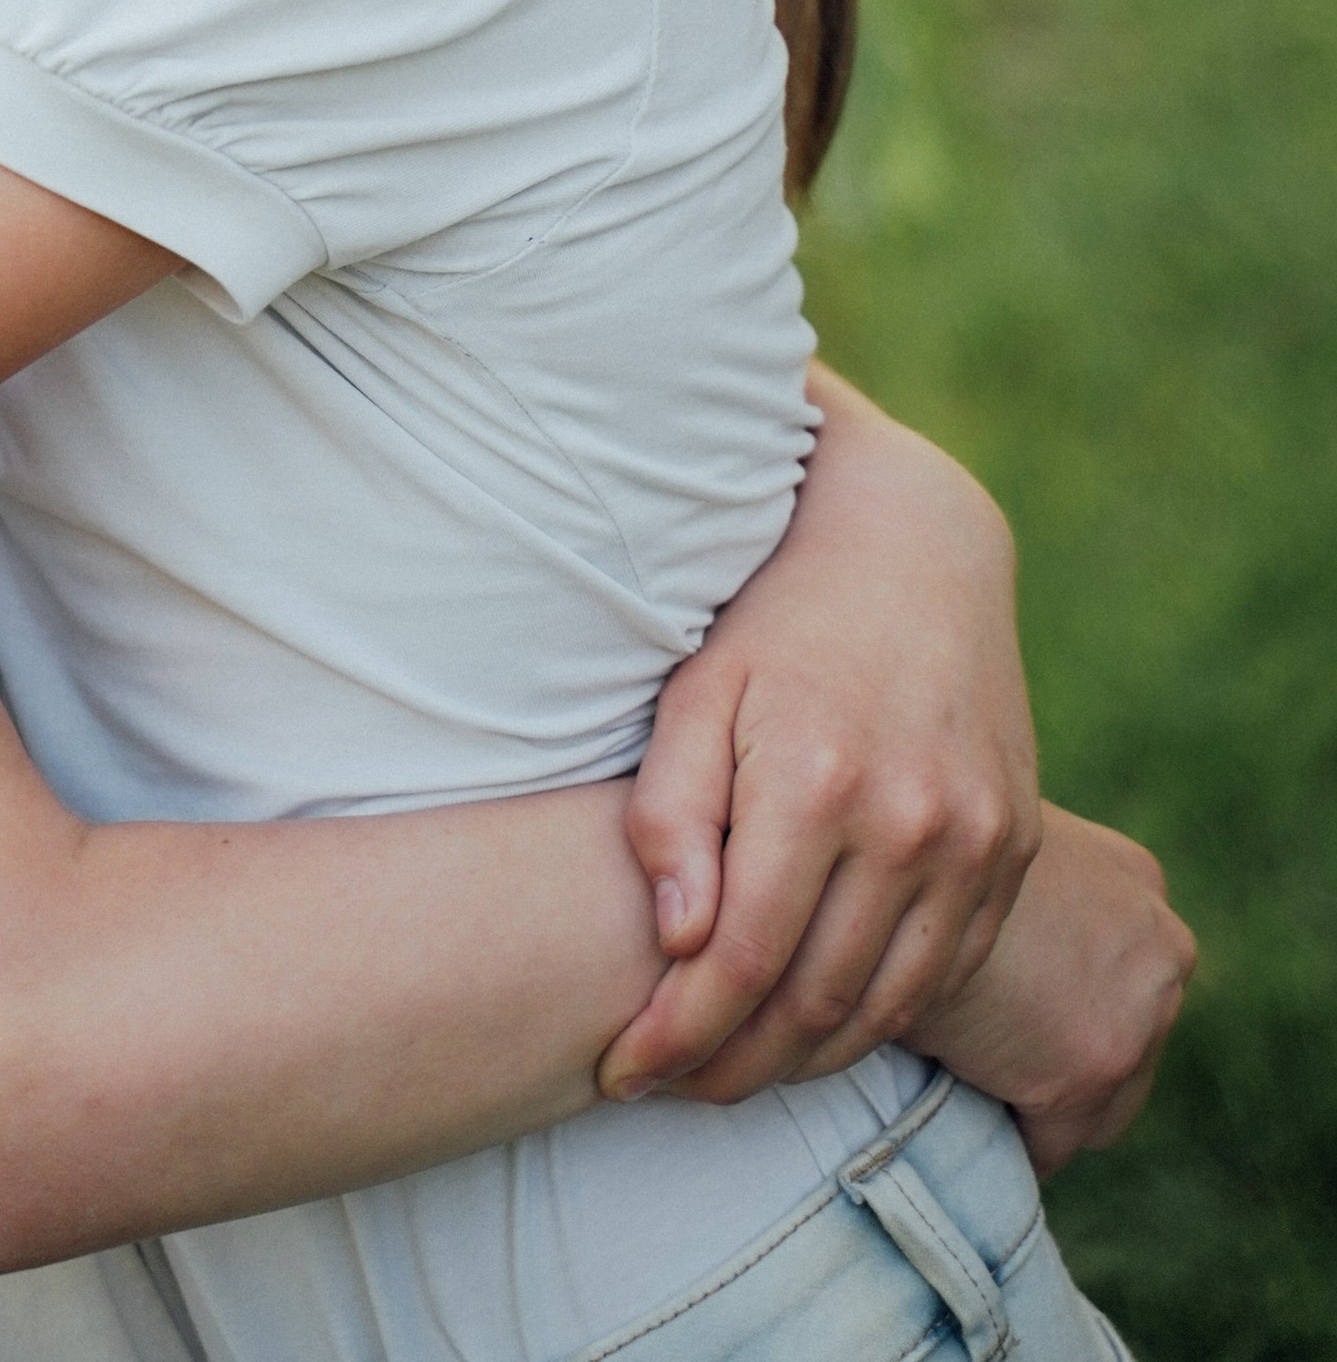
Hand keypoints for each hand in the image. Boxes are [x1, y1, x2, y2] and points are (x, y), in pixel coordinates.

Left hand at [601, 372, 1039, 1103]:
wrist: (916, 551)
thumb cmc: (777, 618)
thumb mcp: (697, 690)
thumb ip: (673, 813)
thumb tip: (682, 940)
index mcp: (816, 782)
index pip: (739, 961)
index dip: (677, 1035)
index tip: (621, 1071)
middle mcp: (910, 822)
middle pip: (813, 1002)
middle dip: (732, 1067)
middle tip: (670, 1087)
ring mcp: (976, 842)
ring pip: (885, 1005)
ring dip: (804, 1062)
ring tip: (732, 1073)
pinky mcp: (1017, 849)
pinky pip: (946, 973)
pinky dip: (881, 1019)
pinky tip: (819, 1029)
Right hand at [911, 804, 1192, 1171]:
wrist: (883, 863)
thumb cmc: (912, 842)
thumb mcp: (987, 849)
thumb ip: (1016, 891)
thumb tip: (1003, 950)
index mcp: (1138, 881)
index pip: (1117, 975)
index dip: (1056, 1003)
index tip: (1001, 1015)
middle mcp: (1161, 946)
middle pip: (1125, 1046)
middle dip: (1056, 1061)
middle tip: (979, 1059)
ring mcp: (1142, 1013)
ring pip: (1097, 1109)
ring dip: (1033, 1105)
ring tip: (961, 1088)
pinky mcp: (1094, 1071)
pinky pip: (1046, 1147)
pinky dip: (1001, 1142)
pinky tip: (948, 1113)